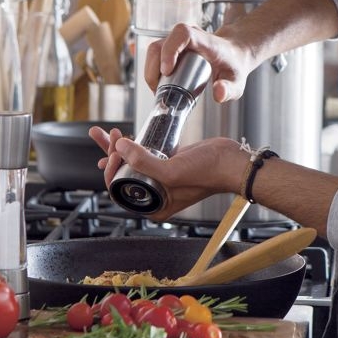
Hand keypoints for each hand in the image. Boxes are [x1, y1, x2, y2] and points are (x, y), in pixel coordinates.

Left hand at [89, 126, 246, 219]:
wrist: (231, 161)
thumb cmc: (209, 174)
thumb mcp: (172, 172)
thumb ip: (144, 163)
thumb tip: (121, 147)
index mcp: (154, 205)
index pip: (120, 190)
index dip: (112, 171)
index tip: (115, 153)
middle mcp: (155, 194)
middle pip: (122, 174)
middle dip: (111, 154)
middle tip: (109, 137)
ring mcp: (161, 177)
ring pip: (130, 162)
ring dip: (117, 148)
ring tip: (106, 133)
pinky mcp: (167, 162)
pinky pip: (144, 154)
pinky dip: (132, 145)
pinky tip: (121, 138)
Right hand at [144, 22, 252, 102]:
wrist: (234, 53)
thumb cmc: (234, 66)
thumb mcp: (237, 82)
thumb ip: (229, 89)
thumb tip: (218, 94)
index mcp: (205, 41)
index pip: (183, 34)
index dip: (170, 49)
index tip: (167, 70)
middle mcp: (189, 37)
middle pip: (162, 43)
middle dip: (154, 68)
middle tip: (159, 90)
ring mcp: (178, 41)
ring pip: (155, 49)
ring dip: (150, 70)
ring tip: (158, 90)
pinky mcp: (172, 46)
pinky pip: (155, 54)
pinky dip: (152, 69)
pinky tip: (158, 84)